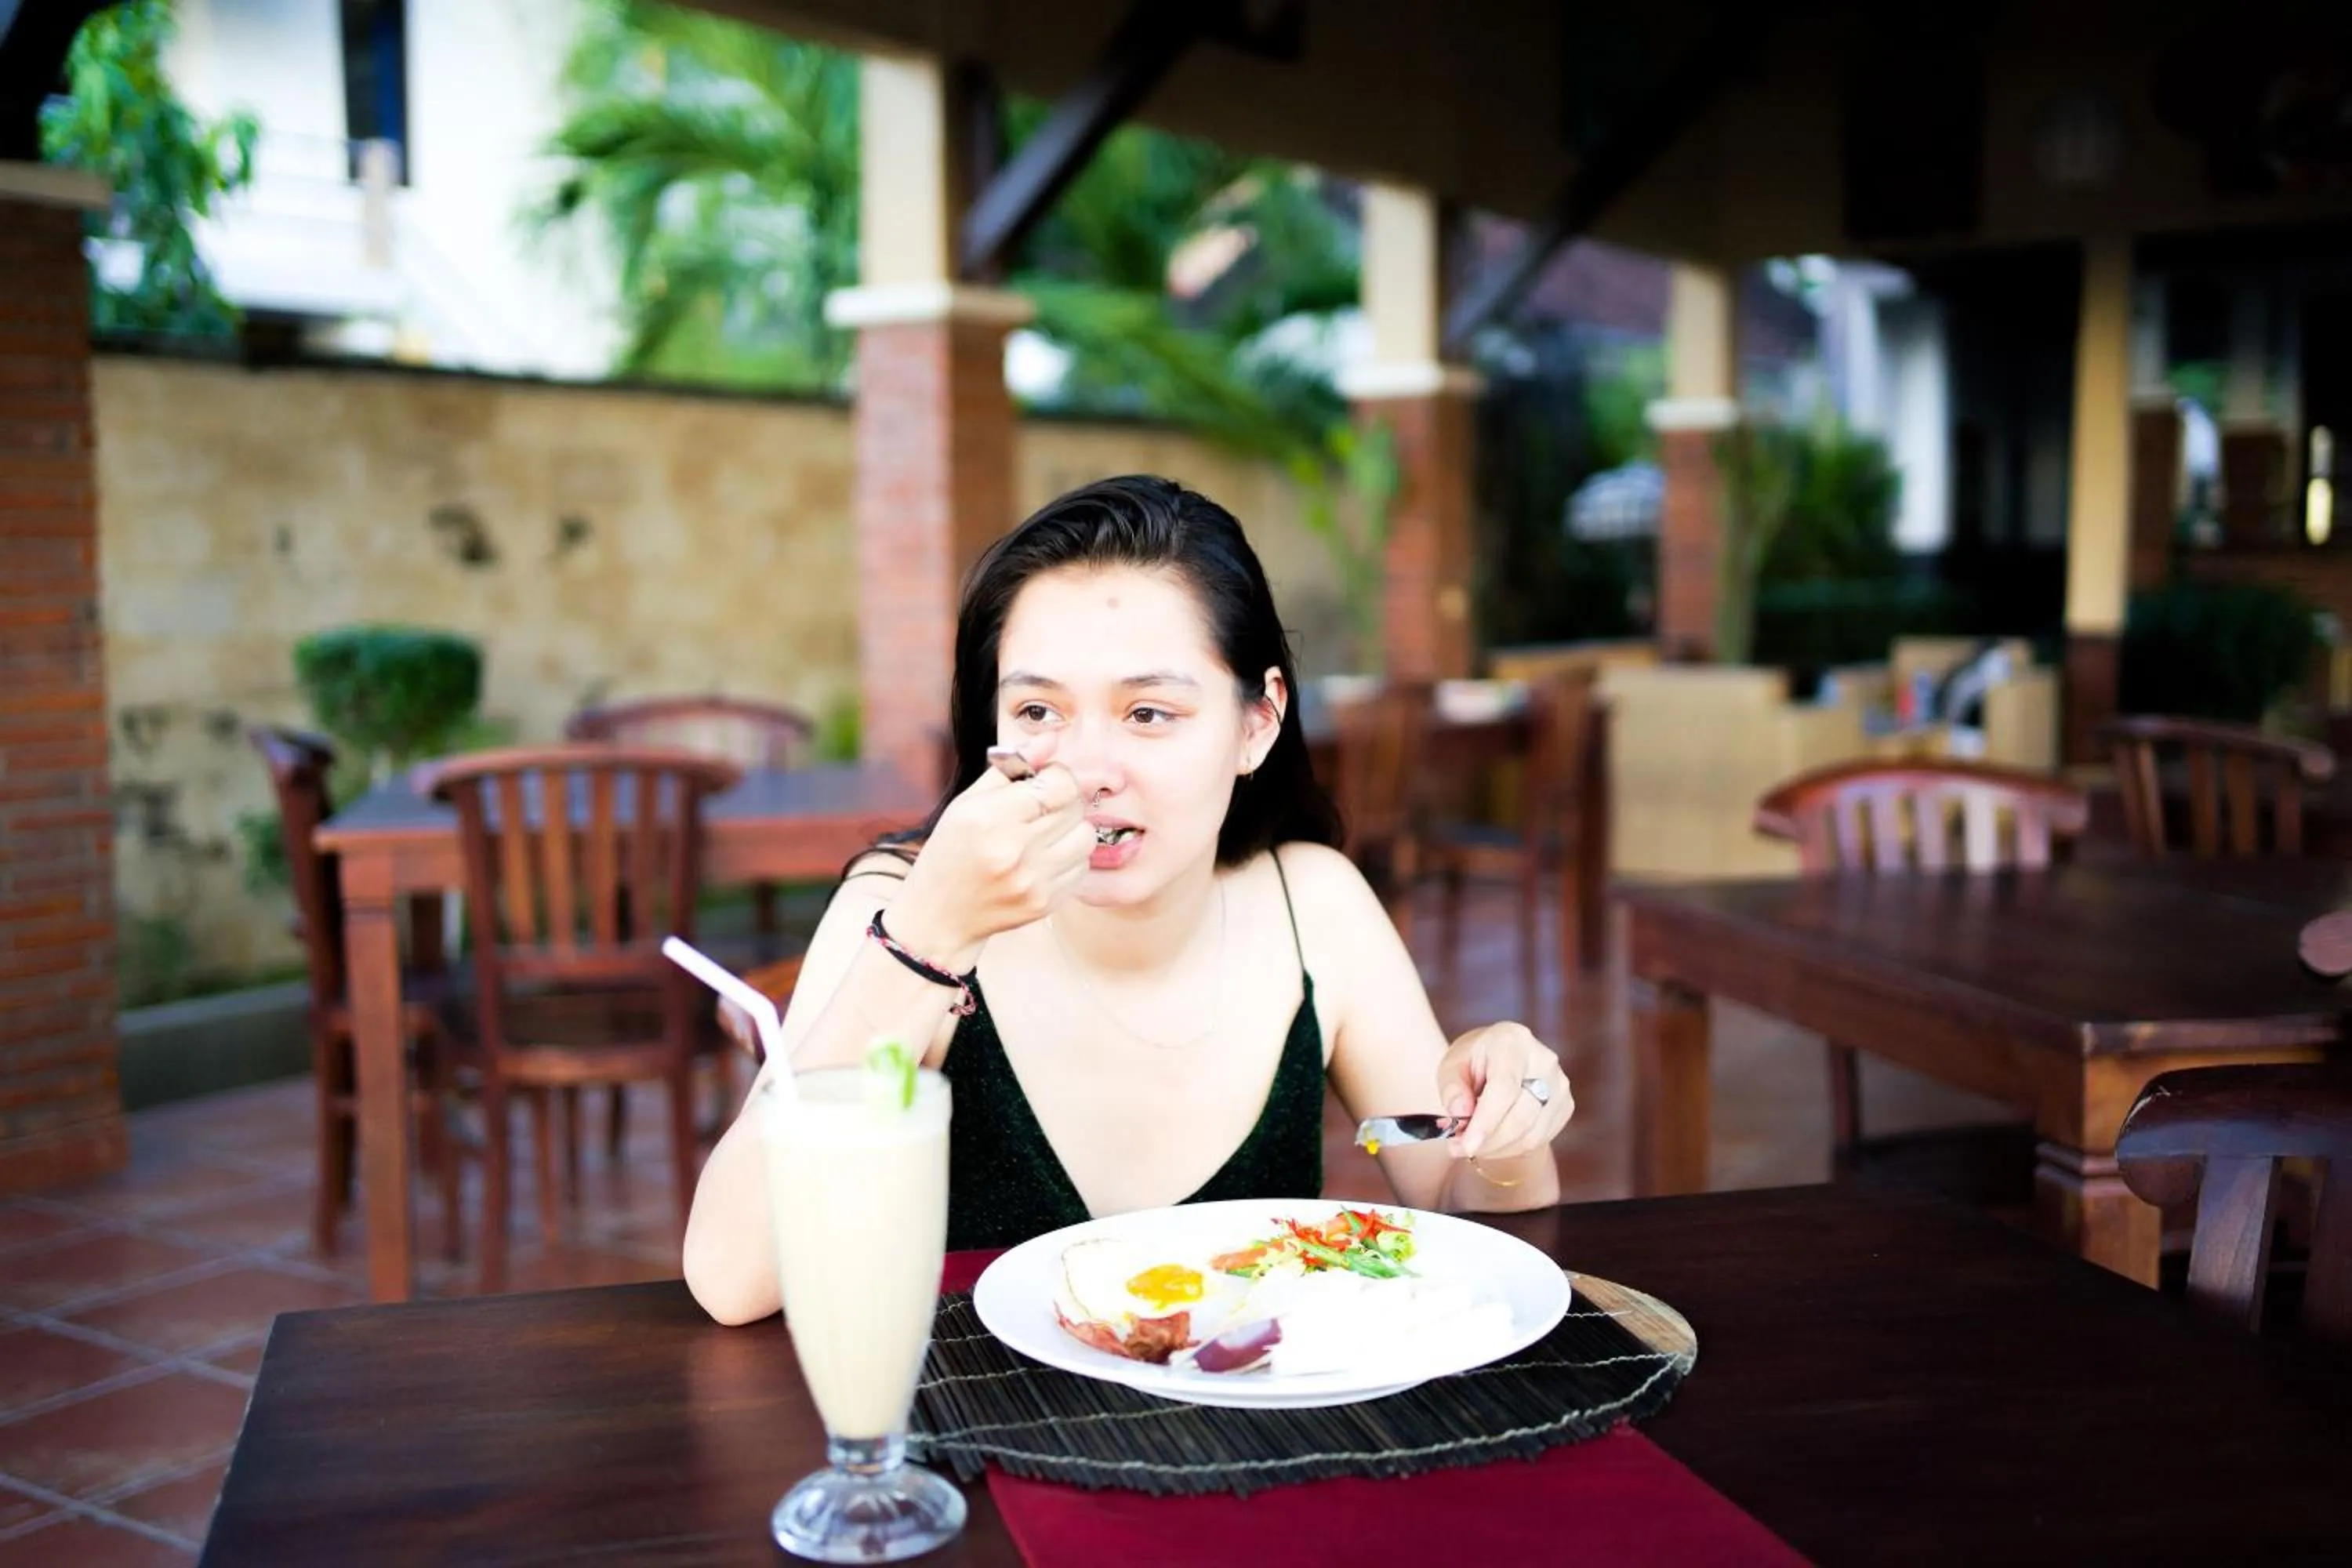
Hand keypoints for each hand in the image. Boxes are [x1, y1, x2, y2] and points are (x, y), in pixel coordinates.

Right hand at [889, 733, 1096, 966]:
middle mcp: (1013, 850)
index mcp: (989, 818)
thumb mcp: (968, 802)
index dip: (1056, 776)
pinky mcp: (1045, 903)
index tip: (1042, 781)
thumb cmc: (951, 851)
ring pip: (1086, 837)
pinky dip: (1069, 858)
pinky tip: (1044, 858)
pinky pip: (1081, 867)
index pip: (1058, 783)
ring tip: (1046, 833)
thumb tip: (1051, 738)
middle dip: (1064, 799)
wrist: (940, 914)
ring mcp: (1032, 881)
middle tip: (1043, 805)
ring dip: (1072, 829)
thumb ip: (1012, 768)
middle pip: (1075, 806)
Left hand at [1434, 1023, 1572, 1159]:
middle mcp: (1543, 1061)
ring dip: (1496, 1149)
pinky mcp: (1565, 1106)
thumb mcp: (1451, 1066)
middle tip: (1458, 1148)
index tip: (1467, 1145)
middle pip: (1520, 1116)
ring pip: (1530, 1135)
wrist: (1497, 1059)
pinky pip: (1537, 1140)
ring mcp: (1559, 1084)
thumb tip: (1460, 1114)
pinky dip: (1510, 1149)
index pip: (1504, 1088)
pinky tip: (1492, 1141)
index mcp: (1512, 1041)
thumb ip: (1451, 1089)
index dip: (1486, 1121)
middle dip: (1487, 1141)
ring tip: (1471, 1144)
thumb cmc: (1472, 1061)